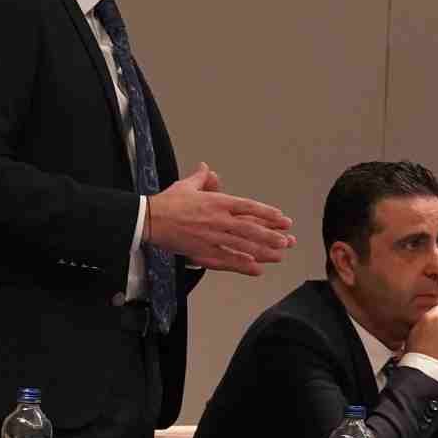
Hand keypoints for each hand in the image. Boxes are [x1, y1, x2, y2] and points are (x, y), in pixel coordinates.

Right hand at [146, 166, 294, 276]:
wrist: (149, 220)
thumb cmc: (167, 202)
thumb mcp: (186, 186)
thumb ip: (201, 178)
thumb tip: (207, 168)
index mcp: (217, 202)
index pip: (249, 207)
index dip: (268, 214)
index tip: (282, 219)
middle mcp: (219, 220)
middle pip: (251, 229)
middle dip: (272, 235)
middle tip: (288, 241)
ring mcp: (212, 237)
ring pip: (243, 245)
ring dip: (263, 251)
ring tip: (279, 255)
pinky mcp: (203, 252)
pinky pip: (227, 259)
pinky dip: (242, 264)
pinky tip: (256, 269)